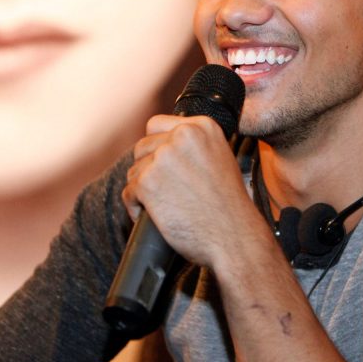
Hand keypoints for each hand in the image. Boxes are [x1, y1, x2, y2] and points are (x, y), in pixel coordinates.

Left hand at [122, 114, 261, 268]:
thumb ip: (194, 145)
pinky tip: (154, 216)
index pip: (156, 124)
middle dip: (148, 170)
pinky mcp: (148, 182)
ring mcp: (163, 158)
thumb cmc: (228, 205)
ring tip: (165, 206)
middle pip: (142, 147)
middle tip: (166, 191)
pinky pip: (129, 193)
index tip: (163, 164)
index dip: (156, 146)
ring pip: (134, 171)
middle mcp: (182, 136)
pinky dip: (136, 208)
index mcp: (202, 127)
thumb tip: (164, 144)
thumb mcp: (220, 159)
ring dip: (143, 189)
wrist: (233, 237)